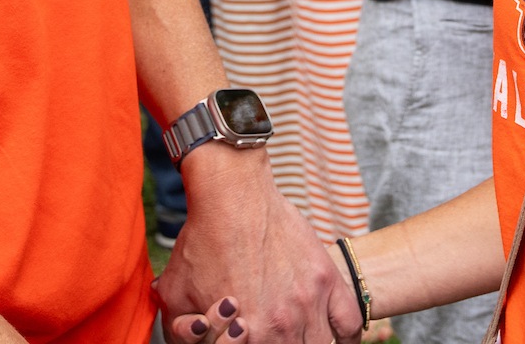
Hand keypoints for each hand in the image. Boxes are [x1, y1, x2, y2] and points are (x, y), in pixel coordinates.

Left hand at [155, 149, 359, 343]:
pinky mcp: (327, 278)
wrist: (232, 196)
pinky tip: (333, 337)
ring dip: (309, 343)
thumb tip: (195, 338)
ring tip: (297, 336)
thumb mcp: (175, 293)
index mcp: (249, 333)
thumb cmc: (202, 241)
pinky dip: (346, 337)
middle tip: (272, 335)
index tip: (249, 338)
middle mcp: (283, 323)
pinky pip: (350, 323)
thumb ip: (183, 330)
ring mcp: (310, 300)